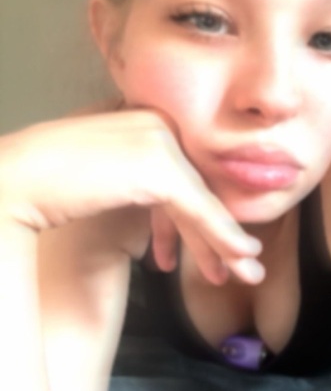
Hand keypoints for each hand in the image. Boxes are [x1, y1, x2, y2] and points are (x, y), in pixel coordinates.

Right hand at [0, 108, 263, 283]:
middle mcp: (159, 122)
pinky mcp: (158, 164)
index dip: (196, 217)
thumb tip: (173, 217)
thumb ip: (146, 185)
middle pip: (195, 187)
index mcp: (148, 119)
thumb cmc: (56, 185)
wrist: (15, 181)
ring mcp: (160, 138)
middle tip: (242, 263)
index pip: (182, 173)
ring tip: (248, 271)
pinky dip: (220, 233)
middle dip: (216, 231)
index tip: (207, 252)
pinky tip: (240, 254)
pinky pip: (196, 206)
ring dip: (224, 240)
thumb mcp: (115, 181)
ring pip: (201, 198)